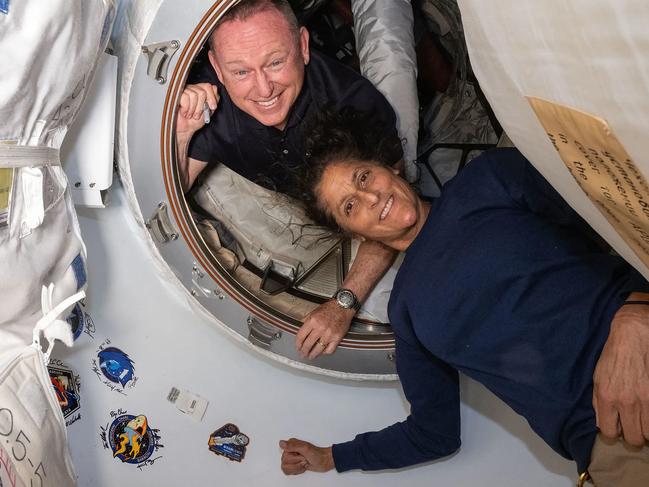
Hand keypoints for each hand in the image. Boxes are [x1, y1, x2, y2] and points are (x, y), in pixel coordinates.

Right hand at [176, 83, 218, 135]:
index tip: (212, 107)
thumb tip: (215, 89)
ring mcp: (183, 91)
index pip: (209, 86)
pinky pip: (185, 97)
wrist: (185, 129)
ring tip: (190, 114)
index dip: (212, 97)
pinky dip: (186, 108)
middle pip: (202, 92)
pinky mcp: (176, 95)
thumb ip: (214, 100)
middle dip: (201, 107)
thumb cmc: (195, 121)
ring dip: (193, 109)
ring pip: (194, 95)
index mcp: (200, 91)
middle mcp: (192, 89)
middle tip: (197, 114)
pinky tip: (184, 113)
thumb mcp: (209, 110)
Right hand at [279, 438, 333, 474]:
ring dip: (297, 468)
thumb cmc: (317, 454)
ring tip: (304, 463)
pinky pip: (289, 472)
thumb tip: (281, 443)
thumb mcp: (305, 448)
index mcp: (291, 444)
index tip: (300, 455)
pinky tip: (303, 466)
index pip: (283, 455)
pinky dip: (297, 471)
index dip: (293, 458)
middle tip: (304, 459)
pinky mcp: (294, 464)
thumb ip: (292, 446)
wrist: (324, 461)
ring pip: (286, 468)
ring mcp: (292, 458)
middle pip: (284, 463)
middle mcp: (290, 451)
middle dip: (296, 463)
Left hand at [296, 300, 353, 359]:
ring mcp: (329, 334)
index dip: (298, 343)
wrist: (343, 306)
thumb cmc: (330, 308)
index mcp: (312, 321)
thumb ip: (306, 320)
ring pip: (318, 349)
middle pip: (308, 344)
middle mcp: (320, 328)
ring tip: (310, 356)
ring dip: (313, 354)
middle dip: (304, 351)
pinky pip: (330, 350)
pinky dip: (325, 353)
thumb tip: (300, 329)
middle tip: (302, 354)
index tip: (298, 347)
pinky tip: (322, 352)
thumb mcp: (314, 312)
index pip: (301, 336)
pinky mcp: (337, 338)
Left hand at [593, 301, 648, 445]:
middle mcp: (627, 401)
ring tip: (643, 419)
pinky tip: (648, 410)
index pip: (609, 432)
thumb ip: (598, 401)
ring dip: (646, 429)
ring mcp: (646, 399)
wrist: (634, 335)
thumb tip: (602, 422)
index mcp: (607, 397)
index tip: (617, 429)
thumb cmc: (614, 355)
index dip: (613, 434)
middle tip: (633, 427)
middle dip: (633, 436)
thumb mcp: (597, 377)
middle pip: (634, 438)